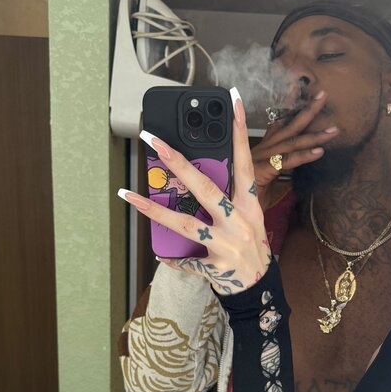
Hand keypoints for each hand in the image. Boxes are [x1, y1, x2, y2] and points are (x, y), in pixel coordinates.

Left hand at [118, 88, 271, 296]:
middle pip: (204, 188)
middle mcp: (238, 222)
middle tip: (154, 140)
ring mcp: (226, 245)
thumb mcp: (250, 220)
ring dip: (154, 209)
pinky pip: (187, 262)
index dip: (239, 132)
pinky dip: (173, 260)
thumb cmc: (252, 250)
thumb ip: (229, 199)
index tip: (234, 102)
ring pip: (184, 224)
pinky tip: (159, 254)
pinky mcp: (215, 268)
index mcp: (249, 206)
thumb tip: (195, 177)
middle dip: (178, 163)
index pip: (243, 163)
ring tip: (128, 195)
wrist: (262, 290)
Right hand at [249, 89, 337, 205]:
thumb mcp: (265, 184)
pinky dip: (304, 156)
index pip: (277, 124)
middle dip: (308, 110)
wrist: (233, 212)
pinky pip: (287, 160)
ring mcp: (261, 158)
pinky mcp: (263, 170)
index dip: (289, 108)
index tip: (300, 91)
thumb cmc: (248, 200)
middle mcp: (261, 150)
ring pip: (291, 142)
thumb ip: (277, 173)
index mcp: (261, 150)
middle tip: (323, 95)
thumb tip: (291, 169)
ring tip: (334, 130)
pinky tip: (320, 151)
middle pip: (288, 127)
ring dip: (314, 134)